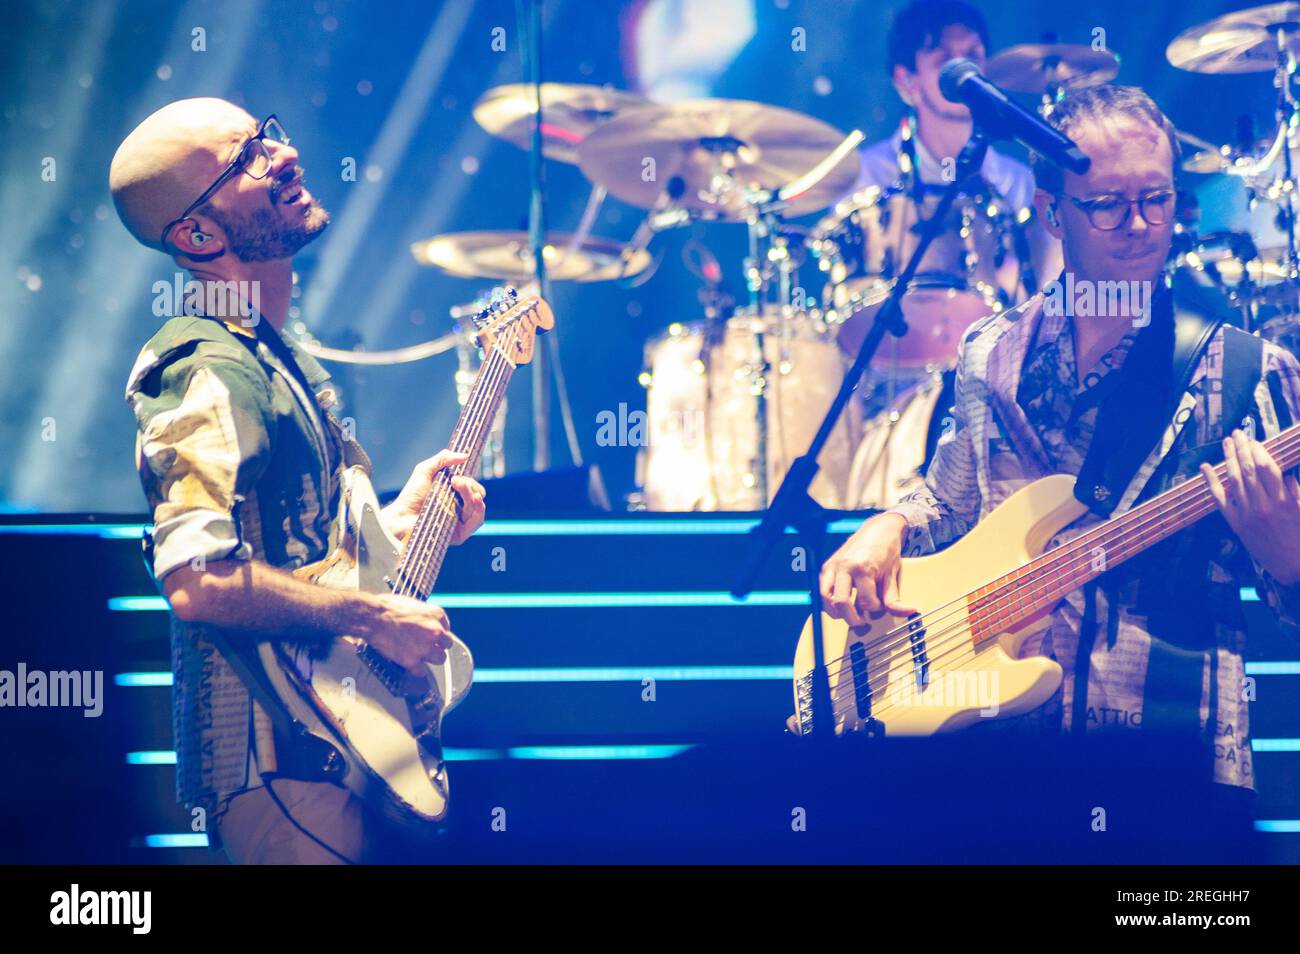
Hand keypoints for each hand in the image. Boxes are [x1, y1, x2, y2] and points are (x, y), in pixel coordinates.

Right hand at [358, 592, 455, 673]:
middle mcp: (434, 631)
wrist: (373, 618)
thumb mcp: (413, 604)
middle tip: (430, 646)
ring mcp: (424, 647)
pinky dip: (417, 670)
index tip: (434, 636)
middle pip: (447, 644)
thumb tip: (426, 621)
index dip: (439, 632)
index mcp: (435, 615)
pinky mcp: (412, 661)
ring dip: (432, 658)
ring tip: (424, 656)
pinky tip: (413, 666)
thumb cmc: (388, 608)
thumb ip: (424, 615)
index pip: (447, 627)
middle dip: (438, 645)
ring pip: (440, 659)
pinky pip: (422, 671)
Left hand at [383, 449, 486, 545]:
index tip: (457, 477)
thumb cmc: (411, 495)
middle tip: (457, 481)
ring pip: (479, 509)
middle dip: (471, 487)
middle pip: (477, 497)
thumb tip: (465, 455)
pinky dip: (478, 511)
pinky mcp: (458, 534)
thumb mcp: (425, 470)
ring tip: (463, 489)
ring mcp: (459, 522)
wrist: (400, 516)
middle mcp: (459, 508)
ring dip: (474, 497)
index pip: (472, 488)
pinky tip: (472, 501)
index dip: (469, 481)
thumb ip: (443, 459)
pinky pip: (475, 524)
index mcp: (454, 494)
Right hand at [819, 512, 915, 626]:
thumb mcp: (893, 574)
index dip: (874, 609)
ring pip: (826, 597)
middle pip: (841, 602)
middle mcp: (844, 566)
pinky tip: (840, 603)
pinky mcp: (827, 566)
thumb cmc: (886, 549)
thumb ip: (894, 597)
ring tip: (848, 615)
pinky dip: (828, 600)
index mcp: (863, 568)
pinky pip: (822, 589)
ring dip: (836, 611)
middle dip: (851, 618)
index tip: (880, 605)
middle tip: (861, 623)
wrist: (879, 529)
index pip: (866, 602)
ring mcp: (833, 565)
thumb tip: (907, 611)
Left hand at [1200, 428, 1299, 584]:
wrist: (1290, 565)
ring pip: (1233, 480)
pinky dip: (1211, 481)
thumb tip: (1282, 470)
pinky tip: (1206, 467)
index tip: (1254, 440)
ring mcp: (1246, 514)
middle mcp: (1262, 505)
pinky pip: (1219, 498)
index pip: (1266, 467)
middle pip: (1247, 470)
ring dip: (1228, 458)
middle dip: (1242, 448)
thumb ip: (1294, 490)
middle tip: (1237, 433)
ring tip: (1226, 442)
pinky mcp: (1235, 522)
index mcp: (1283, 501)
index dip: (1258, 450)